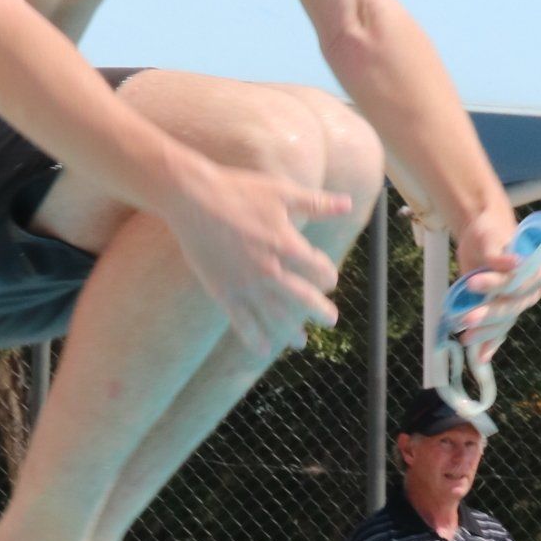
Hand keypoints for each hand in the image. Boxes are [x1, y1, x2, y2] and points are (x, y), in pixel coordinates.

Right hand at [169, 158, 353, 357]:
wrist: (192, 198)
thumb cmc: (238, 191)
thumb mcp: (282, 192)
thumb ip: (316, 203)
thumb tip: (347, 204)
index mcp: (286, 244)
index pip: (317, 268)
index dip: (327, 275)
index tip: (329, 281)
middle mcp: (270, 269)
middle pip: (302, 298)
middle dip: (319, 311)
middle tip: (330, 321)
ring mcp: (245, 283)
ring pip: (275, 315)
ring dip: (291, 331)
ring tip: (301, 342)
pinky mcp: (223, 291)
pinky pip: (242, 321)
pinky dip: (254, 337)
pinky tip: (263, 349)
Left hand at [452, 205, 540, 358]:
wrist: (483, 237)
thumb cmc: (490, 234)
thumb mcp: (490, 238)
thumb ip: (499, 253)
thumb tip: (515, 263)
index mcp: (536, 268)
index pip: (517, 280)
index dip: (496, 284)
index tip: (473, 282)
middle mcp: (530, 288)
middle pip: (511, 305)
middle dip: (488, 313)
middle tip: (466, 318)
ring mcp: (517, 302)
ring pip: (504, 321)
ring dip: (486, 332)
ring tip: (465, 337)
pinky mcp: (504, 310)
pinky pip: (500, 329)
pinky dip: (491, 343)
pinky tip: (482, 356)